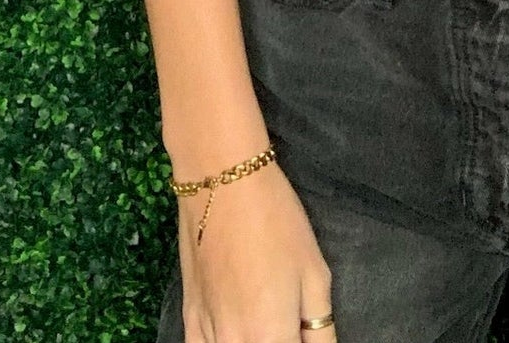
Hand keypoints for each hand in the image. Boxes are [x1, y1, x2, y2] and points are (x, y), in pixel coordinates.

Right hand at [175, 158, 338, 340]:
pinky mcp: (188, 321)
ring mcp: (206, 337)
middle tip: (291, 321)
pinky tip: (237, 331)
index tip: (306, 330)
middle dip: (282, 340)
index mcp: (271, 338)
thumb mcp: (315, 272)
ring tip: (267, 316)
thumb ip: (320, 326)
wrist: (220, 182)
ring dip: (255, 341)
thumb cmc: (276, 222)